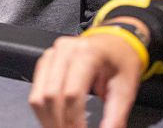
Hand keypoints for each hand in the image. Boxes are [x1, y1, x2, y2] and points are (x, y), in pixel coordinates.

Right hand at [29, 32, 143, 127]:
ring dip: (47, 120)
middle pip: (51, 96)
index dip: (74, 121)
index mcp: (87, 54)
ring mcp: (52, 54)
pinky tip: (55, 120)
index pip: (71, 95)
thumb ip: (115, 115)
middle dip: (59, 123)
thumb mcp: (126, 88)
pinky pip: (36, 91)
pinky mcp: (45, 61)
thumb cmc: (121, 61)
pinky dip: (43, 111)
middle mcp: (64, 51)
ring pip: (38, 95)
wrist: (114, 42)